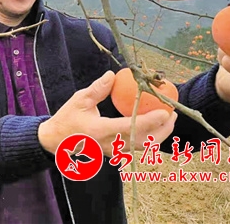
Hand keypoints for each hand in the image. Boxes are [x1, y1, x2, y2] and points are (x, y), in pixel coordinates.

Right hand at [38, 71, 176, 156]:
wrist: (56, 141)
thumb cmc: (67, 118)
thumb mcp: (80, 99)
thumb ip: (97, 89)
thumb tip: (113, 76)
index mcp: (100, 130)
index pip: (131, 127)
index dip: (151, 121)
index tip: (165, 111)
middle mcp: (109, 144)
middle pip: (143, 142)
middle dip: (162, 130)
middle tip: (173, 114)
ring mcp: (112, 152)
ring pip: (142, 148)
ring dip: (158, 135)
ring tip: (168, 121)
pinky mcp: (113, 153)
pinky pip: (136, 148)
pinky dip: (149, 139)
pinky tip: (155, 128)